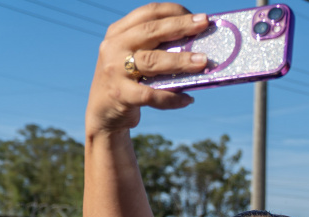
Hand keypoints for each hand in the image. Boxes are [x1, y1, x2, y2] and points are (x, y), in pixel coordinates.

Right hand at [86, 3, 209, 135]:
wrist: (104, 114)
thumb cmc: (128, 82)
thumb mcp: (133, 57)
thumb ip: (155, 48)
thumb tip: (196, 45)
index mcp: (118, 32)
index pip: (148, 13)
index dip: (174, 11)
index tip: (199, 17)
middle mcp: (114, 46)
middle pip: (151, 31)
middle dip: (181, 26)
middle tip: (204, 25)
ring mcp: (115, 70)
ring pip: (152, 61)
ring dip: (180, 60)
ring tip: (203, 61)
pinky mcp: (120, 94)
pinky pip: (151, 94)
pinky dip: (171, 98)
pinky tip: (188, 99)